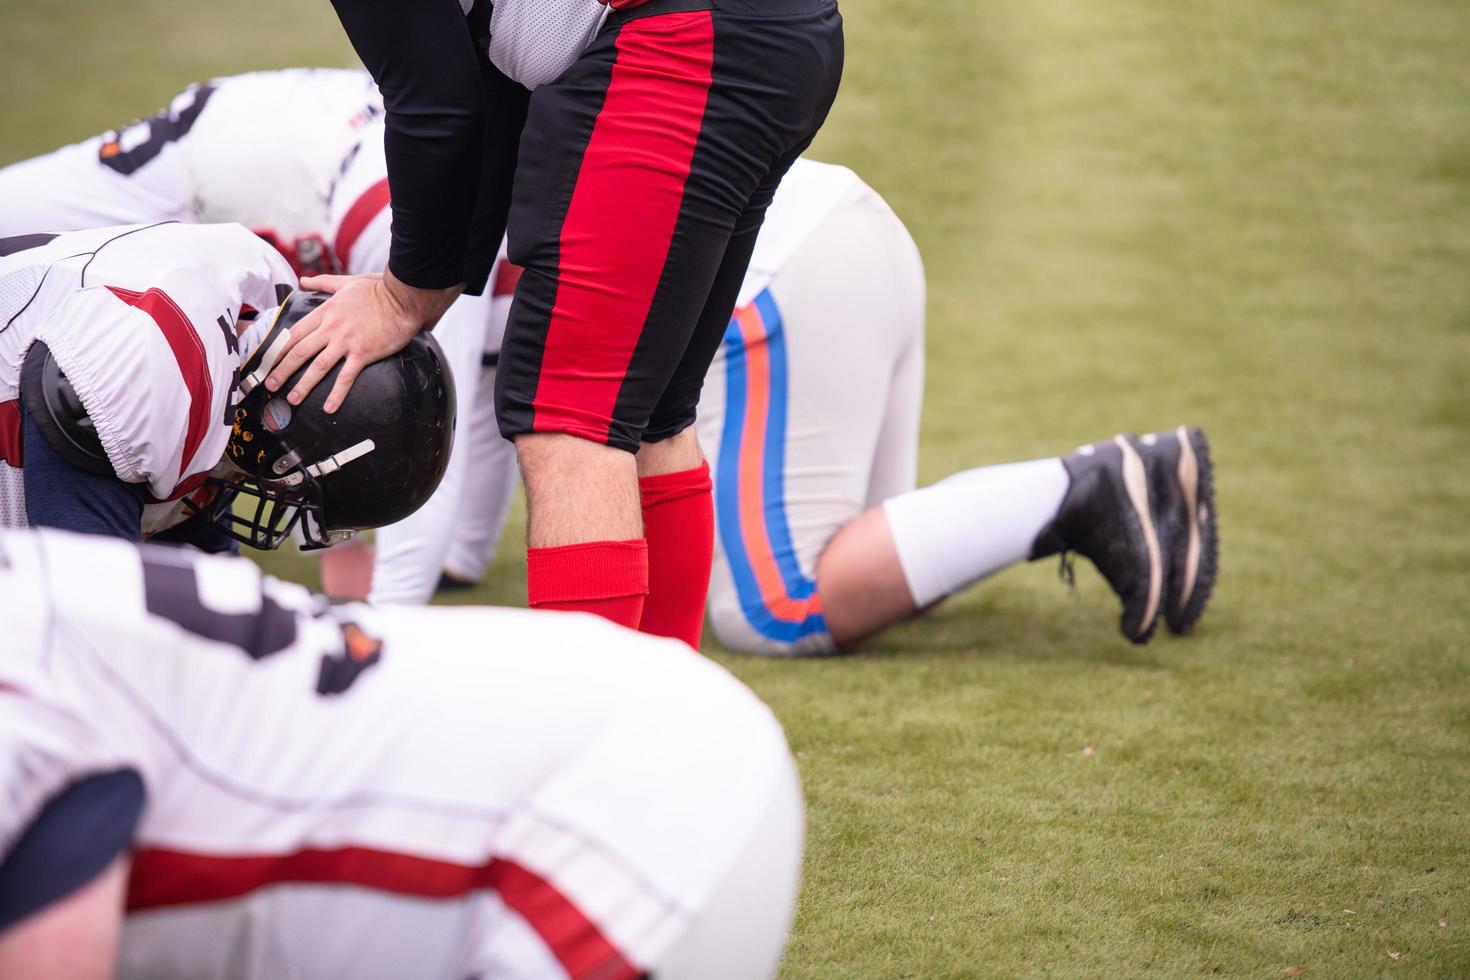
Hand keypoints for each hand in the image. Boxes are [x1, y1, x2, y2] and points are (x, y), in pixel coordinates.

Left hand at [265, 270, 461, 412]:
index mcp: (325, 312)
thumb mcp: (347, 282)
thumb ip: (323, 282)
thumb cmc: (377, 289)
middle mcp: (331, 328)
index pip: (294, 333)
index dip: (279, 349)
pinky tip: (329, 408)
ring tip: (292, 400)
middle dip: (281, 370)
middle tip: (270, 385)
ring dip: (302, 385)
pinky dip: (337, 394)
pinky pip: (346, 377)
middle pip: (299, 352)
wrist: (402, 299)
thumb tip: (304, 280)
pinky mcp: (363, 353)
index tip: (267, 361)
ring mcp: (346, 342)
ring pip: (317, 366)